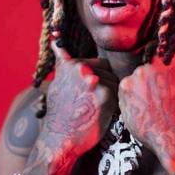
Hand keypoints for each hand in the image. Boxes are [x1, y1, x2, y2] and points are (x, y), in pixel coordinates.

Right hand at [41, 41, 118, 156]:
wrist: (59, 140)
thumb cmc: (60, 114)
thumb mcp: (58, 83)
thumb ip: (63, 61)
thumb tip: (55, 34)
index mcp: (71, 64)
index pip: (100, 64)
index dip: (99, 79)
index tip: (90, 94)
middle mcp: (81, 69)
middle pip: (109, 72)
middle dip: (106, 86)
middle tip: (93, 104)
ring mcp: (93, 80)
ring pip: (115, 82)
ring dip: (111, 95)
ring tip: (95, 109)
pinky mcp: (105, 95)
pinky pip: (119, 94)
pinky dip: (115, 105)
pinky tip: (102, 113)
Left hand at [118, 36, 174, 173]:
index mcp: (166, 58)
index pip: (158, 58)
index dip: (163, 73)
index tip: (168, 86)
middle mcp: (148, 64)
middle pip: (146, 69)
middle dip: (152, 81)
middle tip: (163, 99)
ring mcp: (134, 76)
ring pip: (136, 80)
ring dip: (142, 90)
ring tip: (154, 105)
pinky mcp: (123, 91)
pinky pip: (125, 91)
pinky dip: (132, 99)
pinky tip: (144, 109)